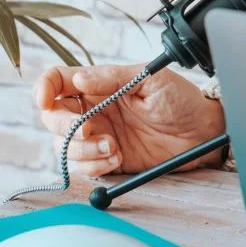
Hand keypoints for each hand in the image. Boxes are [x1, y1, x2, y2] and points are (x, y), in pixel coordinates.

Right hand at [33, 63, 225, 178]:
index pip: (57, 81)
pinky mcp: (105, 160)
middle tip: (91, 129)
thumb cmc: (181, 99)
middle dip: (65, 126)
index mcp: (100, 84)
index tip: (46, 100)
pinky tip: (115, 158)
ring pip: (62, 146)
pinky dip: (92, 166)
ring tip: (113, 147)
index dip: (43, 88)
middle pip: (52, 117)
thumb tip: (79, 80)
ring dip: (81, 150)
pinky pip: (81, 167)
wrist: (202, 133)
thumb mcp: (150, 80)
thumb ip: (113, 78)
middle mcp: (93, 109)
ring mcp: (97, 136)